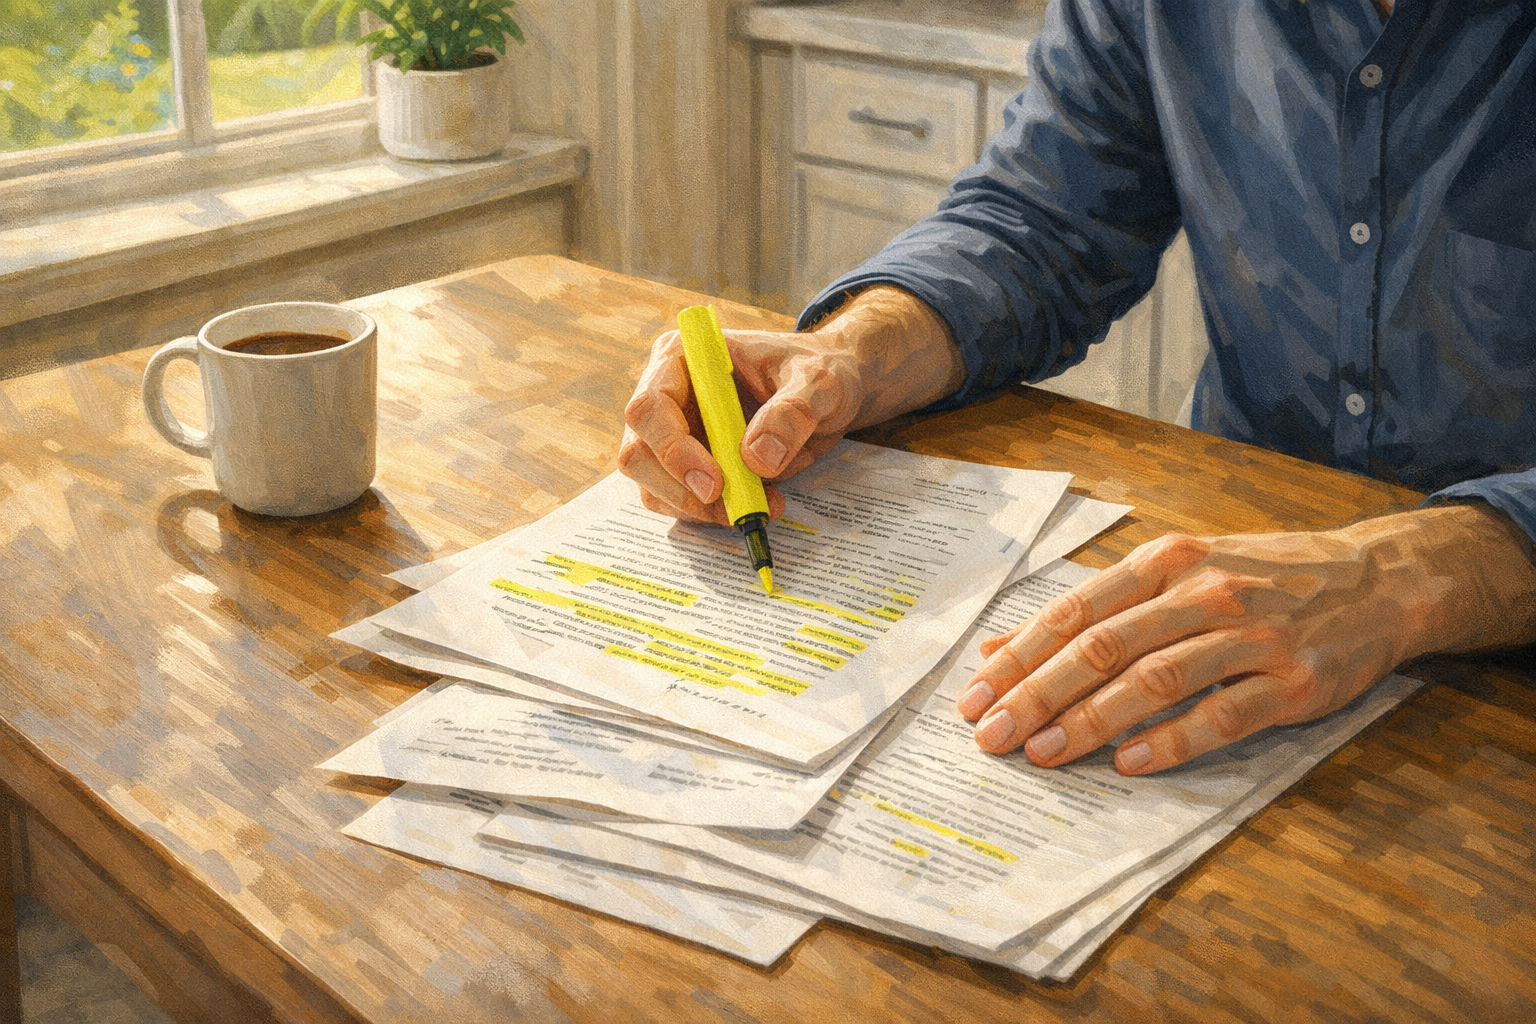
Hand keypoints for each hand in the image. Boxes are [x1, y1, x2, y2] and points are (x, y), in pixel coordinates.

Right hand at [619, 287, 963, 523]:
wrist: (829, 393)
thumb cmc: (819, 372)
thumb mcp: (819, 383)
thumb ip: (792, 413)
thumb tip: (756, 458)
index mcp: (683, 359)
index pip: (650, 408)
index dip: (673, 450)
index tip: (715, 484)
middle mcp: (666, 395)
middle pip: (639, 454)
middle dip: (682, 490)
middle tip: (736, 509)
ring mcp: (672, 434)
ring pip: (654, 486)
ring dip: (700, 509)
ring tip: (761, 503)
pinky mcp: (686, 466)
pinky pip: (679, 502)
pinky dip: (711, 515)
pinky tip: (756, 502)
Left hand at [957, 504, 1535, 774]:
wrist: (1375, 580)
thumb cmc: (1258, 578)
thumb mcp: (1174, 572)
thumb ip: (1092, 608)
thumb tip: (1002, 646)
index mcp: (1164, 562)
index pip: (1075, 612)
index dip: (1021, 656)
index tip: (975, 694)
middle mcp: (1201, 593)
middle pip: (1103, 648)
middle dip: (1038, 694)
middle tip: (992, 734)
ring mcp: (1250, 637)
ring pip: (1154, 680)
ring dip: (1091, 720)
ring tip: (1043, 753)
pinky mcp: (1292, 681)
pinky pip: (1223, 714)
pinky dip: (1173, 740)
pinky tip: (1130, 763)